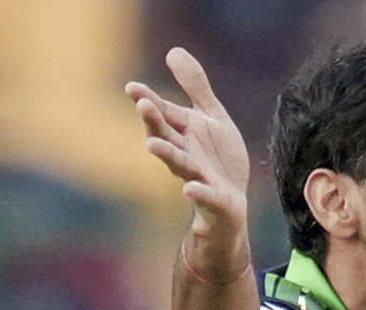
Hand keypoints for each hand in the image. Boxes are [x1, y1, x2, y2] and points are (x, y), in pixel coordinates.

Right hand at [126, 48, 249, 242]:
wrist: (233, 202)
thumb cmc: (218, 159)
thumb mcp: (211, 117)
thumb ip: (195, 88)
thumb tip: (173, 50)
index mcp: (183, 132)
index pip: (163, 114)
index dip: (149, 100)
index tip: (132, 87)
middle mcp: (185, 153)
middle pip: (166, 135)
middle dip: (154, 122)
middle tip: (143, 104)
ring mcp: (197, 175)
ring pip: (179, 164)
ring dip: (166, 154)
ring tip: (151, 144)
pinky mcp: (213, 197)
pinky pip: (204, 194)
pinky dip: (197, 192)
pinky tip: (189, 189)